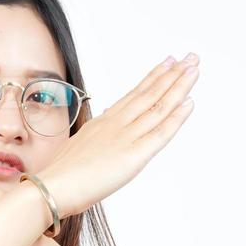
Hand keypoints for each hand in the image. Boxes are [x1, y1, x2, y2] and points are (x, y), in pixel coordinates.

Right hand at [38, 54, 199, 217]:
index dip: (151, 79)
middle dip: (171, 74)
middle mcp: (116, 125)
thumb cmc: (59, 176)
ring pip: (157, 106)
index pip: (133, 96)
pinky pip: (160, 132)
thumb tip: (103, 120)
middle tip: (189, 58)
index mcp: (102, 124)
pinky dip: (176, 117)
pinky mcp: (134, 156)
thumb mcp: (77, 148)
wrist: (51, 188)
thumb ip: (94, 136)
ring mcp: (125, 138)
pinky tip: (189, 102)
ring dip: (178, 86)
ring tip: (193, 68)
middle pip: (148, 94)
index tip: (166, 64)